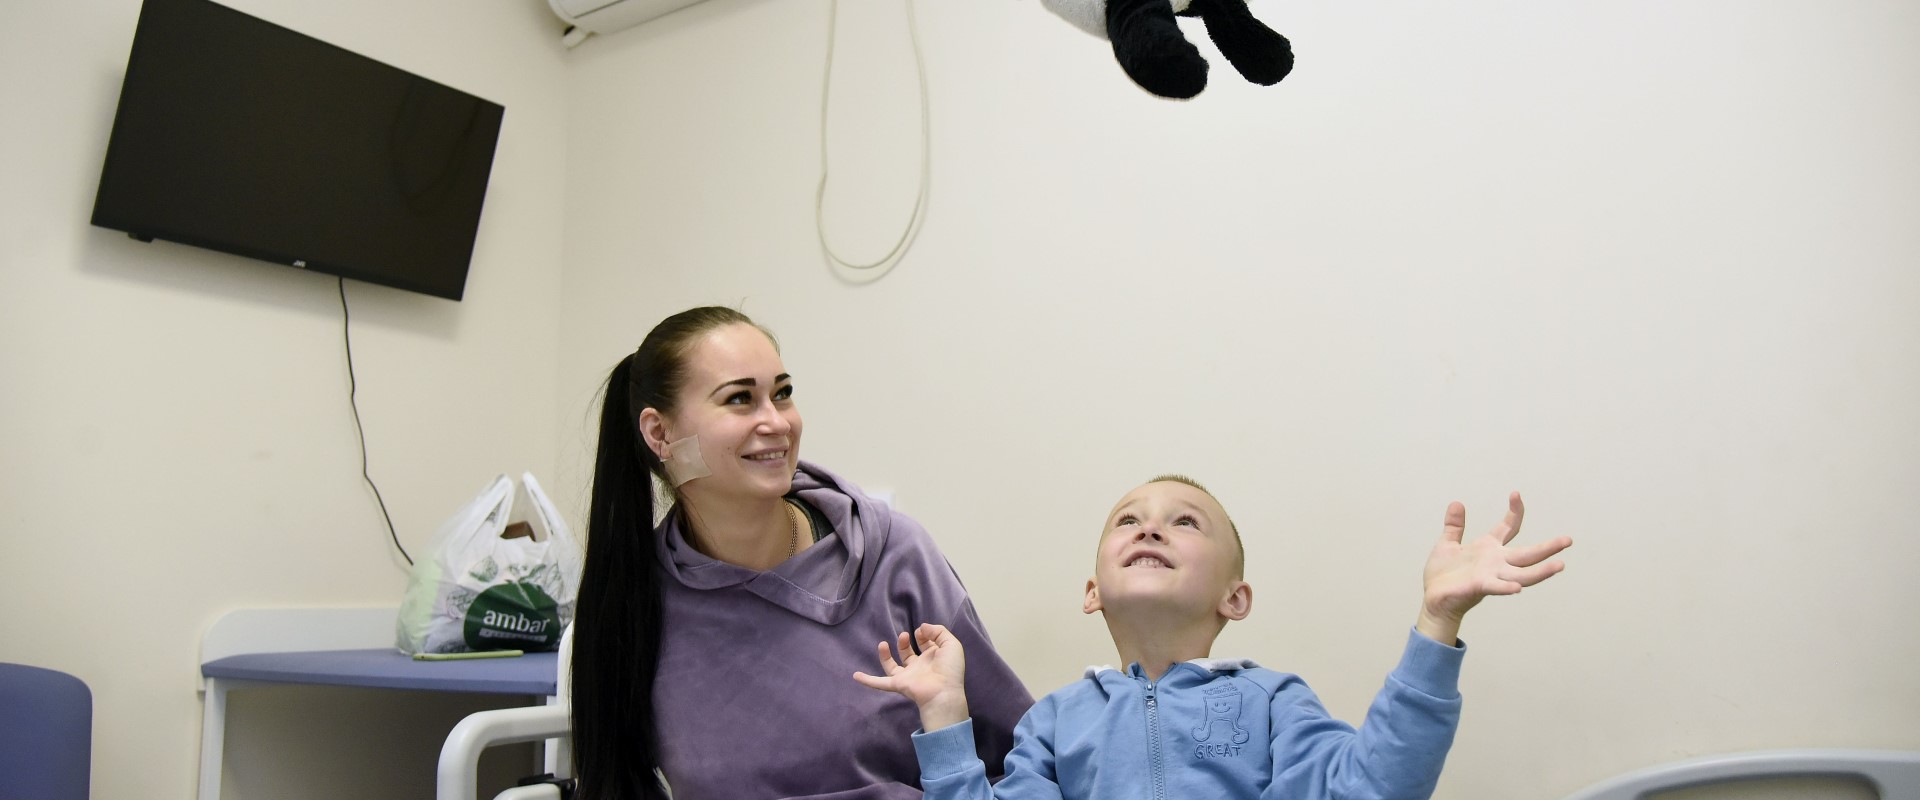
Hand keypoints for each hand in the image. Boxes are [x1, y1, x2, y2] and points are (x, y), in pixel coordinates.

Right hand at [852, 623, 970, 731]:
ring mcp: (908, 676)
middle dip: (905, 642)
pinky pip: (880, 683)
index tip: (921, 631)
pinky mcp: (899, 684)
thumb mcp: (951, 644)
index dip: (924, 634)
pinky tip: (856, 676)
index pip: (926, 644)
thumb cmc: (950, 668)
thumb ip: (938, 631)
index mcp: (934, 658)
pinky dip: (868, 680)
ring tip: (883, 644)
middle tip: (904, 635)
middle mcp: (920, 667)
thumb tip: (921, 627)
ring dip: (886, 655)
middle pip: (908, 654)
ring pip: (893, 667)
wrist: (943, 691)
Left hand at [1417, 492, 1570, 644]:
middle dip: (1548, 547)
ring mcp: (1491, 574)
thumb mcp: (1447, 544)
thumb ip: (1454, 526)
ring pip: (1522, 573)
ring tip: (1560, 565)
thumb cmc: (1443, 574)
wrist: (1433, 598)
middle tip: (1568, 539)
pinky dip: (1507, 587)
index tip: (1516, 494)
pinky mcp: (1480, 586)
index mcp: (1489, 548)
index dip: (1514, 511)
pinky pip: (1497, 587)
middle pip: (1527, 553)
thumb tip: (1457, 503)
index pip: (1508, 527)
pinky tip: (1518, 588)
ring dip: (1541, 571)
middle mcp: (1496, 561)